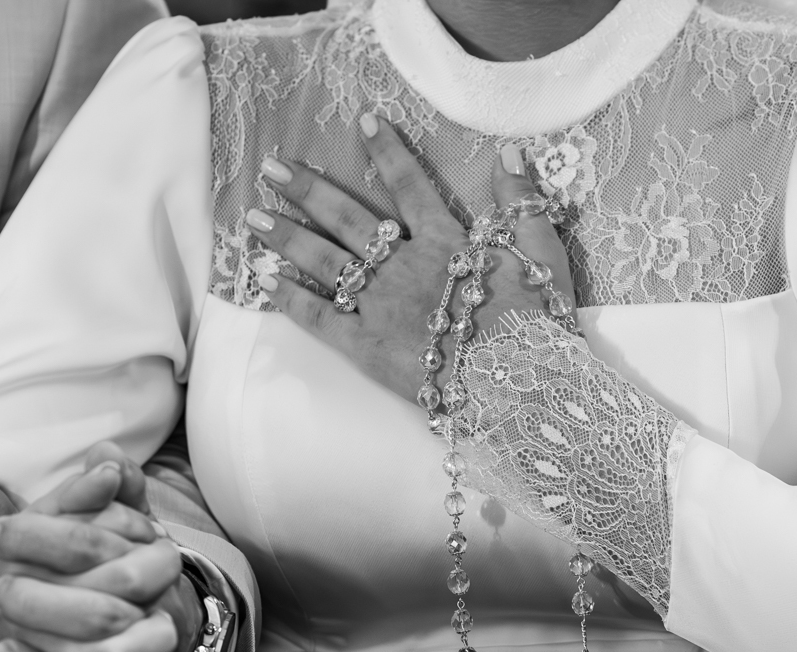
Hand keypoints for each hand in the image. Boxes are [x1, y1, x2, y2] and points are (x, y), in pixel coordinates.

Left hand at [0, 443, 201, 651]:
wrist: (97, 622)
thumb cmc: (84, 564)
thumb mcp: (89, 519)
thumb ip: (97, 490)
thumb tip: (107, 460)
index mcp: (159, 567)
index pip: (110, 556)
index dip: (47, 540)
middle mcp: (157, 625)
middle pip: (107, 620)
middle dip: (40, 605)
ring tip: (0, 646)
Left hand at [247, 114, 572, 402]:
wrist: (520, 385)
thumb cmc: (535, 324)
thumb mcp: (543, 256)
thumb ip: (522, 205)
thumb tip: (511, 156)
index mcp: (446, 243)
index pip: (410, 187)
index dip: (387, 152)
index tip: (363, 122)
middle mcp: (404, 266)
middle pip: (349, 219)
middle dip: (309, 190)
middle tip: (273, 167)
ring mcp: (380, 306)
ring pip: (325, 262)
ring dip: (288, 236)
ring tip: (254, 217)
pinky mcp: (366, 348)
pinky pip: (320, 319)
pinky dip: (290, 298)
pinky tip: (264, 278)